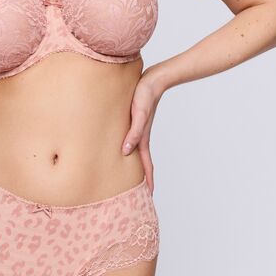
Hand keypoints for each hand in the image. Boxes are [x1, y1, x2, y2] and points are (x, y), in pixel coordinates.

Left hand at [121, 69, 164, 193]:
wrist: (152, 80)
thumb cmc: (145, 96)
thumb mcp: (139, 115)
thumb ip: (133, 132)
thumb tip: (125, 151)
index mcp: (142, 138)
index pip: (146, 165)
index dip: (148, 180)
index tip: (149, 195)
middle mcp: (140, 137)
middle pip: (142, 162)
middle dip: (142, 178)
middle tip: (138, 192)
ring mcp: (138, 130)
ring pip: (136, 152)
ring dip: (136, 165)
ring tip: (130, 176)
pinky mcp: (134, 122)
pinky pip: (132, 140)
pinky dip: (129, 149)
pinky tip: (123, 149)